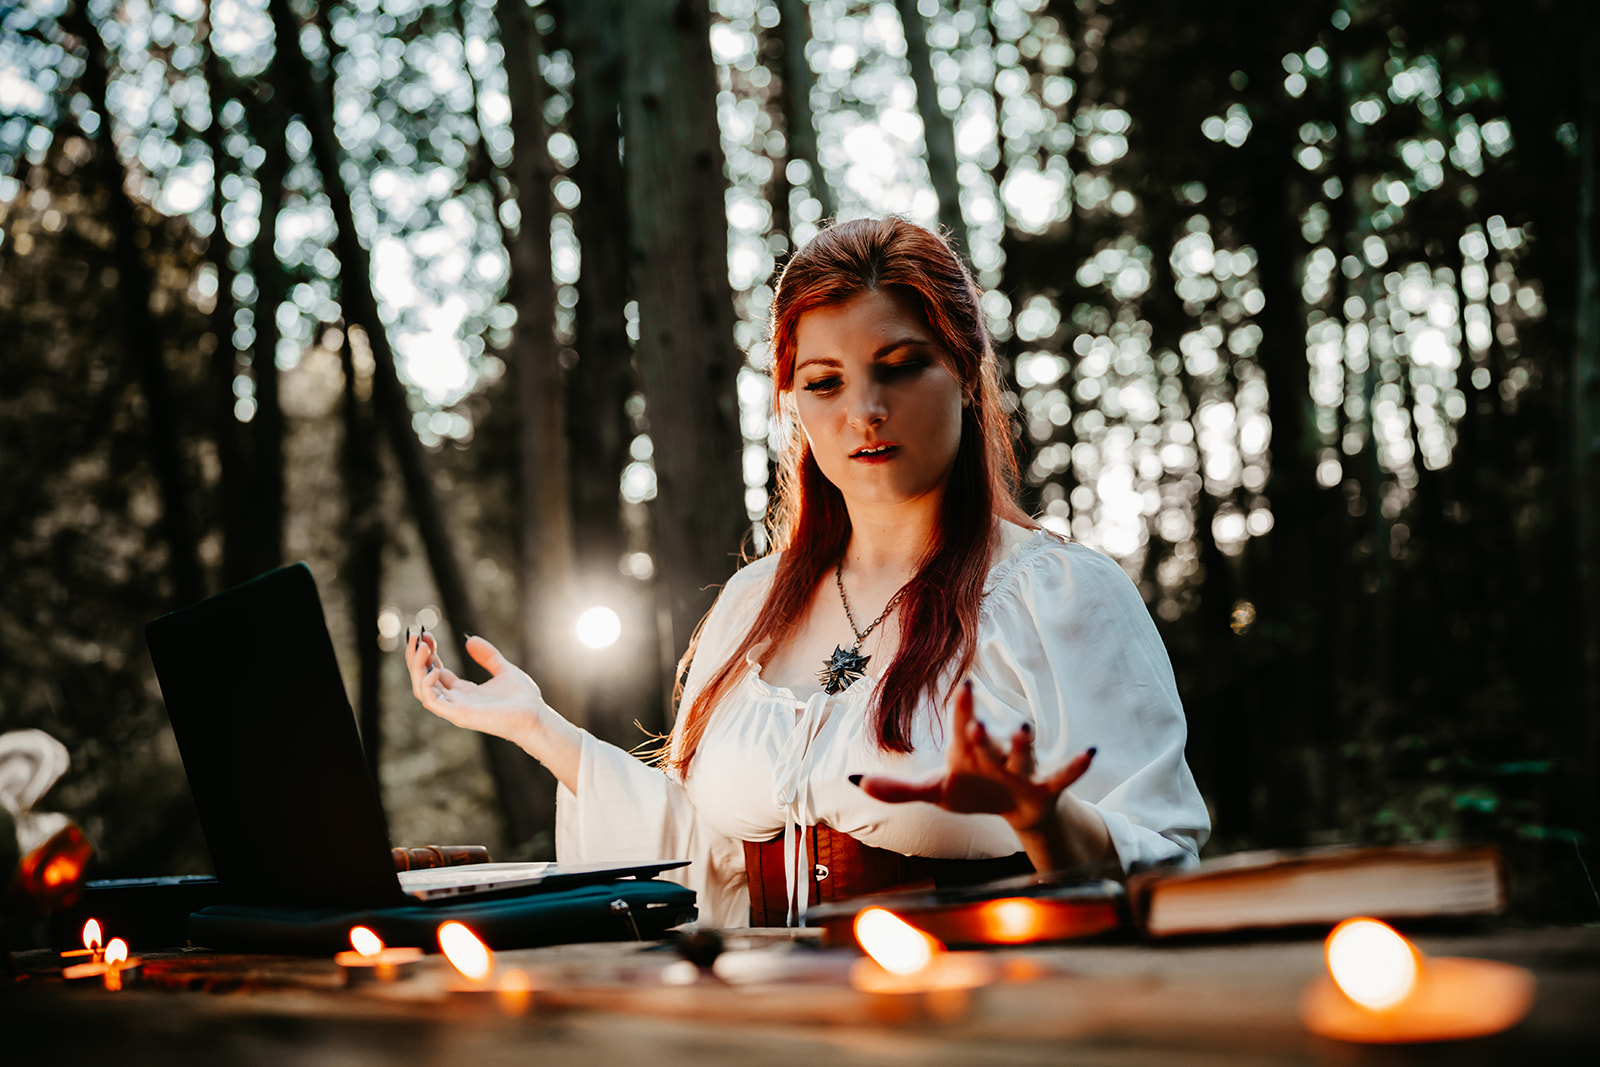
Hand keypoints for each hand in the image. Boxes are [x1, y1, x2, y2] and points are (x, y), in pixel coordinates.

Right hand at [405, 630, 545, 751]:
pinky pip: (432, 701)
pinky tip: (435, 668)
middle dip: (415, 657)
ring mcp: (455, 708)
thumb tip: (468, 639)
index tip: (426, 633)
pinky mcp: (459, 714)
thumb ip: (487, 655)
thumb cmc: (523, 699)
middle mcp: (455, 700)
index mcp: (463, 691)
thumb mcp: (503, 669)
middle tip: (416, 635)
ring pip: (421, 689)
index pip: (434, 671)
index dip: (428, 653)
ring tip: (422, 647)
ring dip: (416, 667)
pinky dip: (427, 685)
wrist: (536, 716)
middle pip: (422, 679)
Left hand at [855, 680, 1109, 870]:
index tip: (961, 685)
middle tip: (977, 721)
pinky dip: (1075, 767)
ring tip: (1025, 728)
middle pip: (988, 742)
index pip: (961, 727)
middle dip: (984, 734)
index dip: (961, 709)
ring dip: (1024, 745)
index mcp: (968, 751)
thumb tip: (855, 781)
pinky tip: (1090, 752)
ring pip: (1023, 756)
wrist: (1016, 810)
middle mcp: (995, 754)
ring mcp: (1021, 770)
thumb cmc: (974, 791)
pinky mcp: (1044, 789)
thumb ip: (899, 789)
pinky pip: (1062, 777)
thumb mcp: (936, 792)